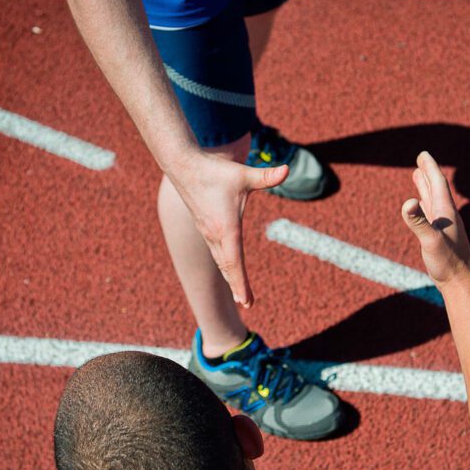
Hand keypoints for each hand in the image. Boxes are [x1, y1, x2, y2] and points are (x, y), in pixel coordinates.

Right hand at [168, 152, 288, 307]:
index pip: (236, 263)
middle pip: (228, 268)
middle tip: (247, 304)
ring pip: (221, 261)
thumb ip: (266, 176)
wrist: (183, 165)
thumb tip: (287, 169)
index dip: (241, 283)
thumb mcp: (244, 175)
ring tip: (240, 293)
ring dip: (230, 277)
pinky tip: (228, 268)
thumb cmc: (215, 172)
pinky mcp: (205, 227)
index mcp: (226, 229)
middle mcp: (215, 236)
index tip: (246, 302)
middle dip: (238, 286)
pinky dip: (224, 265)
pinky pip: (216, 252)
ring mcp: (208, 232)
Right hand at [401, 151, 469, 285]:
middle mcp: (446, 216)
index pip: (438, 184)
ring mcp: (443, 226)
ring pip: (433, 201)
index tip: (423, 154)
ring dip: (425, 187)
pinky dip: (424, 205)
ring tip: (419, 175)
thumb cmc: (448, 263)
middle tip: (421, 158)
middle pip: (436, 188)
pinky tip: (421, 206)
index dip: (430, 168)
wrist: (460, 283)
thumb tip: (408, 203)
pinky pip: (431, 215)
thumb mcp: (430, 241)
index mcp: (446, 213)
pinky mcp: (439, 237)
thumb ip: (419, 222)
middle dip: (428, 172)